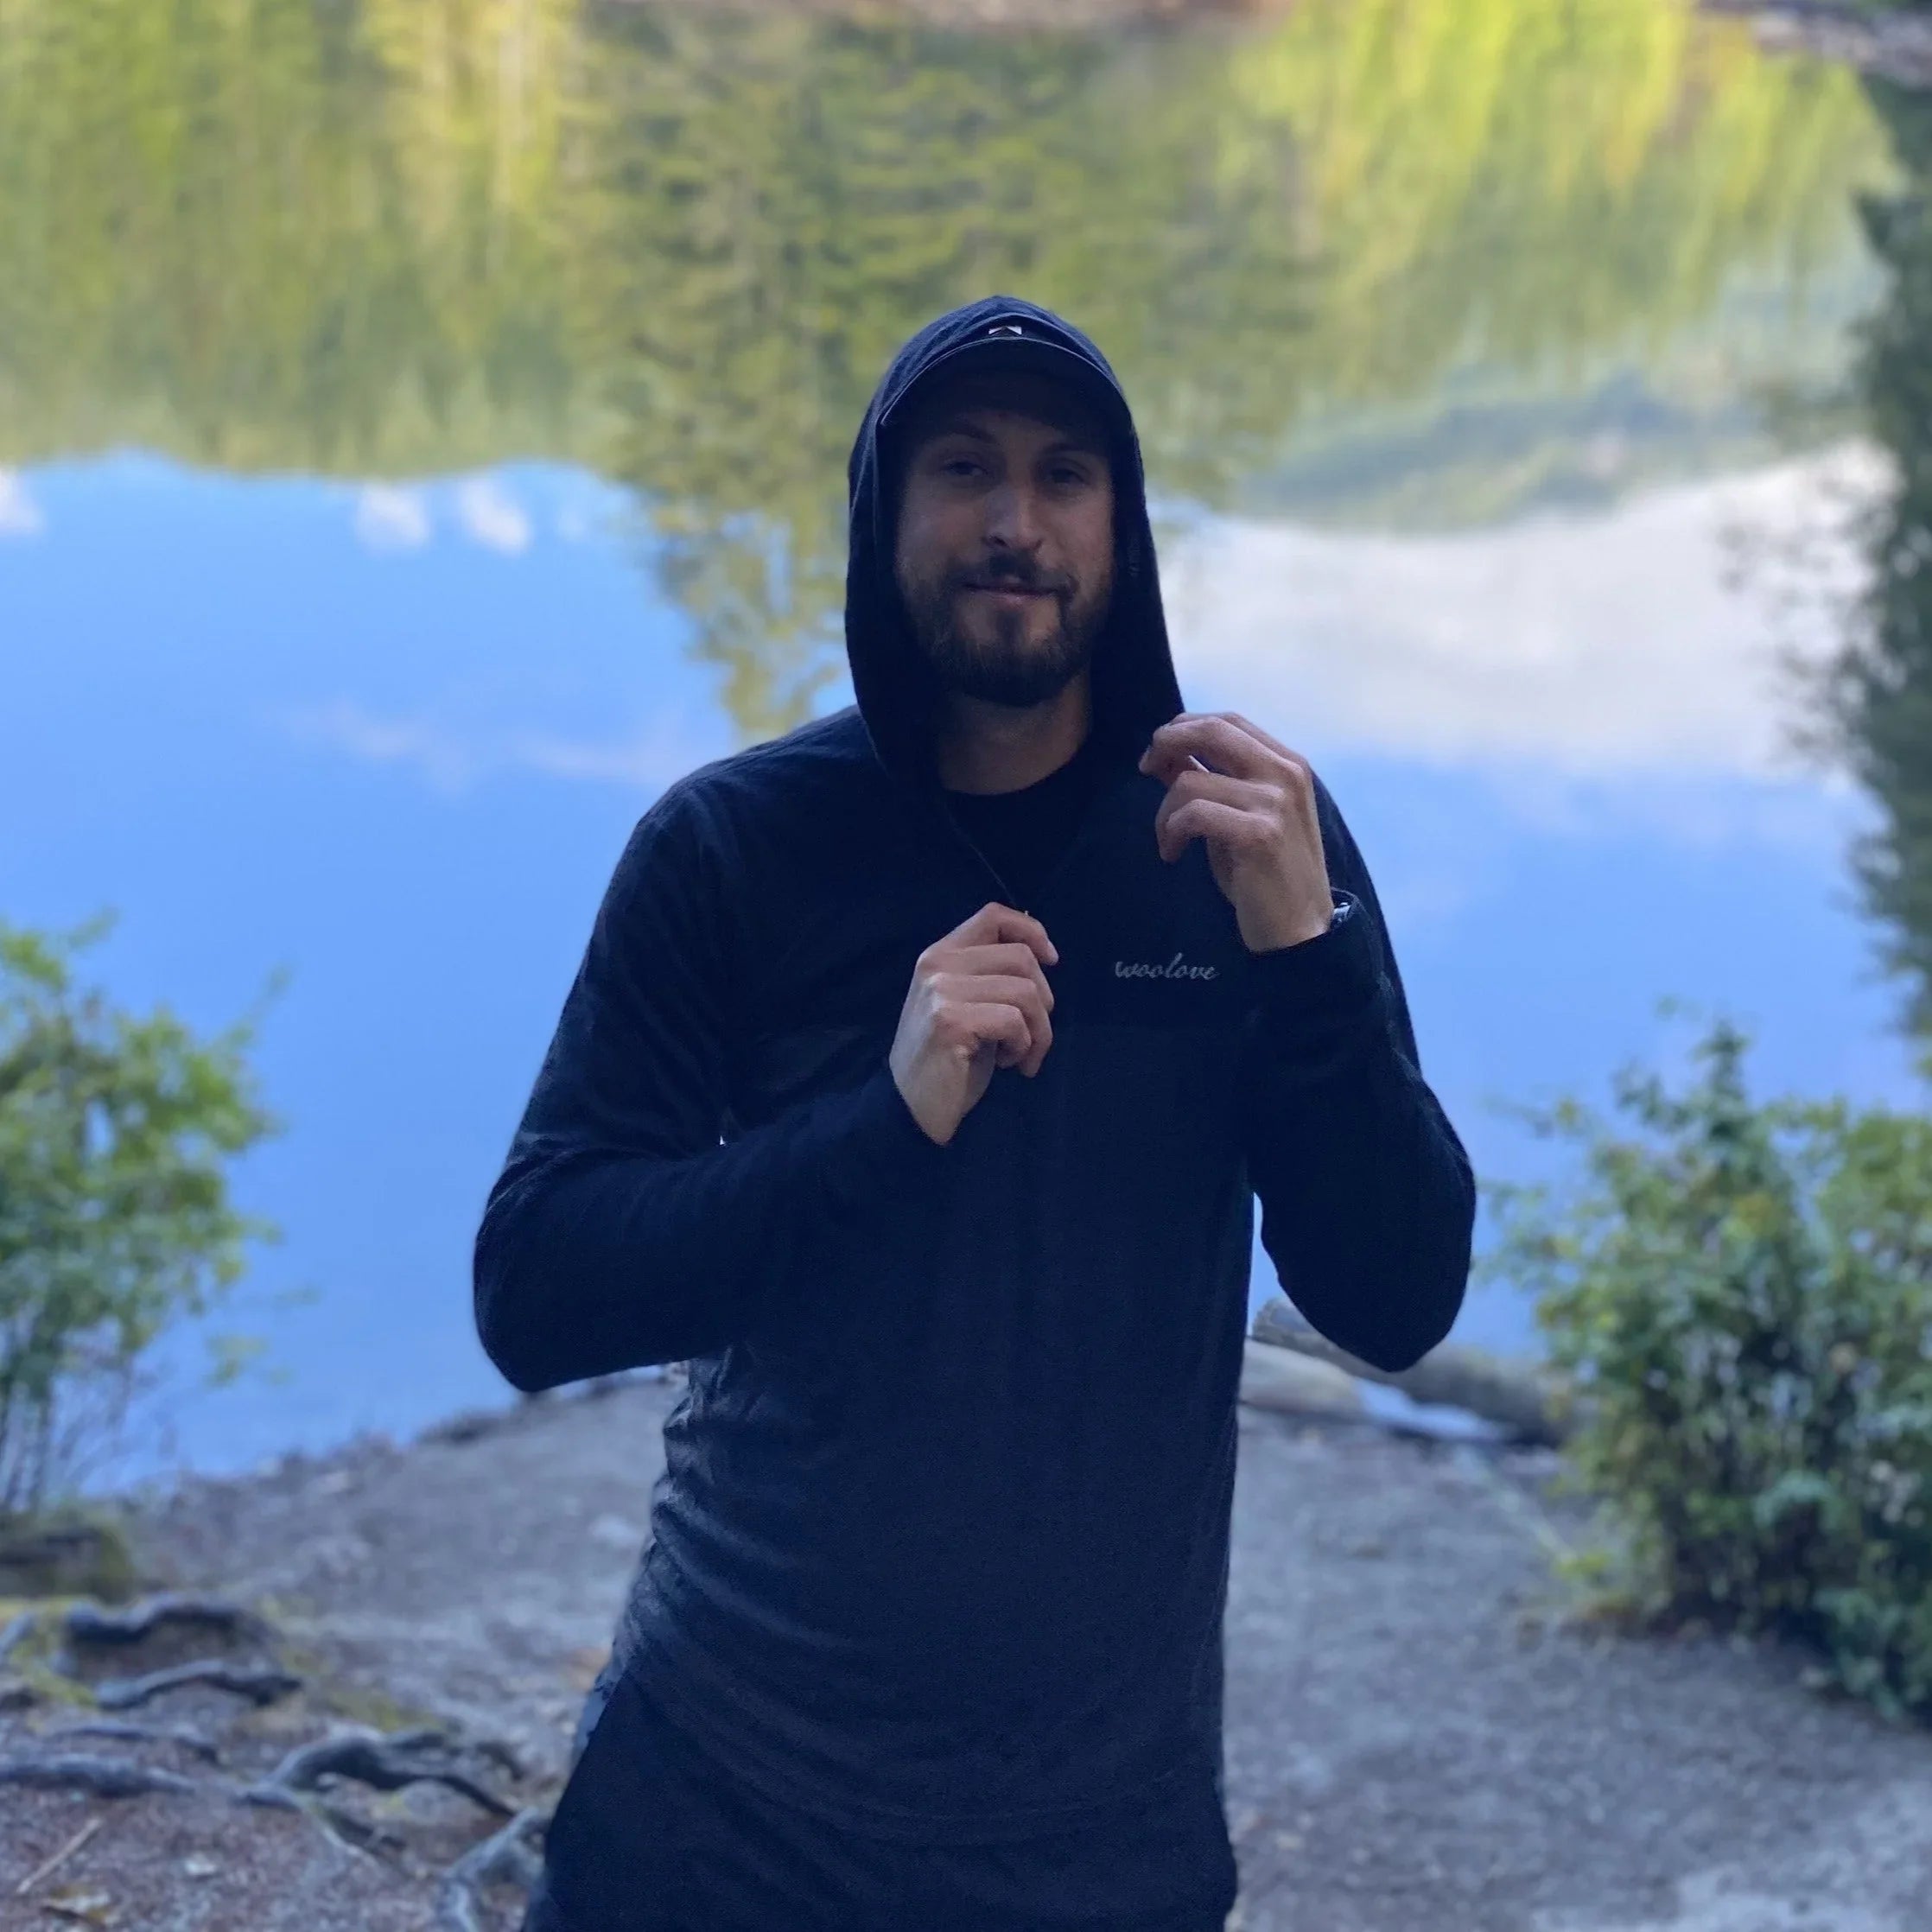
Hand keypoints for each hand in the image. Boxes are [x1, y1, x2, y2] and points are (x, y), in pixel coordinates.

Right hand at [889, 903, 1058, 1145]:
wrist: (911, 1106)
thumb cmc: (947, 1057)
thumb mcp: (967, 1003)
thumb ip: (990, 974)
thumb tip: (1039, 951)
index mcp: (940, 954)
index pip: (993, 916)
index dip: (1032, 931)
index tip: (1051, 961)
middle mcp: (937, 964)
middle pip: (1021, 958)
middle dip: (1044, 1001)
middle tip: (1034, 1036)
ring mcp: (941, 991)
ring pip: (1025, 993)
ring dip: (1038, 1031)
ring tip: (1020, 1055)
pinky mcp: (950, 1021)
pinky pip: (1014, 1022)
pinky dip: (1024, 1047)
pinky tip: (1009, 1064)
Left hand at [1138, 712, 1333, 952]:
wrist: (1299, 927)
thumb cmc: (1266, 874)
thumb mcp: (1239, 816)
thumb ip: (1211, 778)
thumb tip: (1165, 751)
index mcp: (1287, 763)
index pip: (1228, 720)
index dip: (1185, 726)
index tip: (1158, 753)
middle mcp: (1285, 774)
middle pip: (1212, 730)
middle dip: (1167, 743)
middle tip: (1145, 768)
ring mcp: (1275, 802)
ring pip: (1191, 780)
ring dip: (1164, 811)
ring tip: (1169, 840)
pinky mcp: (1259, 834)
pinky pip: (1192, 814)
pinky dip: (1170, 832)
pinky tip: (1173, 854)